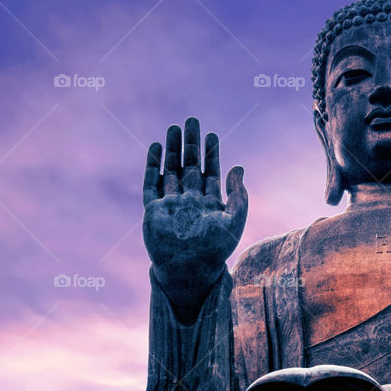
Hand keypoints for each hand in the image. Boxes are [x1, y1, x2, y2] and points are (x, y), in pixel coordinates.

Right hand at [143, 117, 247, 321]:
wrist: (188, 270)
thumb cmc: (214, 250)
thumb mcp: (235, 221)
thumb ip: (239, 195)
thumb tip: (239, 167)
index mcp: (209, 206)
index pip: (210, 174)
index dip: (211, 154)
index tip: (212, 134)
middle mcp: (189, 203)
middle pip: (189, 167)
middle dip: (191, 145)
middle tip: (192, 120)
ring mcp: (170, 206)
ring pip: (170, 171)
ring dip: (172, 150)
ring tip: (174, 127)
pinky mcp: (153, 211)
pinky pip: (151, 184)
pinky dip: (153, 165)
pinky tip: (157, 147)